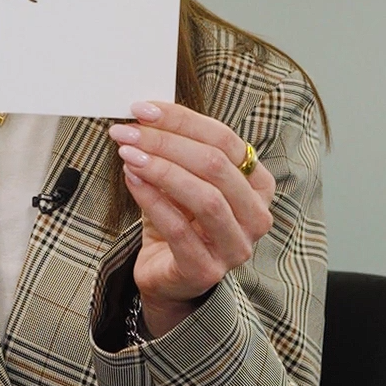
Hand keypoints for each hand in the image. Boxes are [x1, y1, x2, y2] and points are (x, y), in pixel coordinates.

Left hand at [109, 100, 274, 336]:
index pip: (225, 141)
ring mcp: (236, 247)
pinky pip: (180, 229)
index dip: (183, 120)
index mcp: (258, 185)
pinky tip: (131, 180)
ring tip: (128, 153)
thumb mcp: (182, 180)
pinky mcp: (208, 270)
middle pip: (216, 165)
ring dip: (161, 169)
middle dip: (167, 142)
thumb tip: (144, 115)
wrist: (168, 276)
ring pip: (205, 197)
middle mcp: (256, 216)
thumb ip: (175, 151)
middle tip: (128, 131)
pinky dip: (152, 200)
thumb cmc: (179, 221)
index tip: (143, 109)